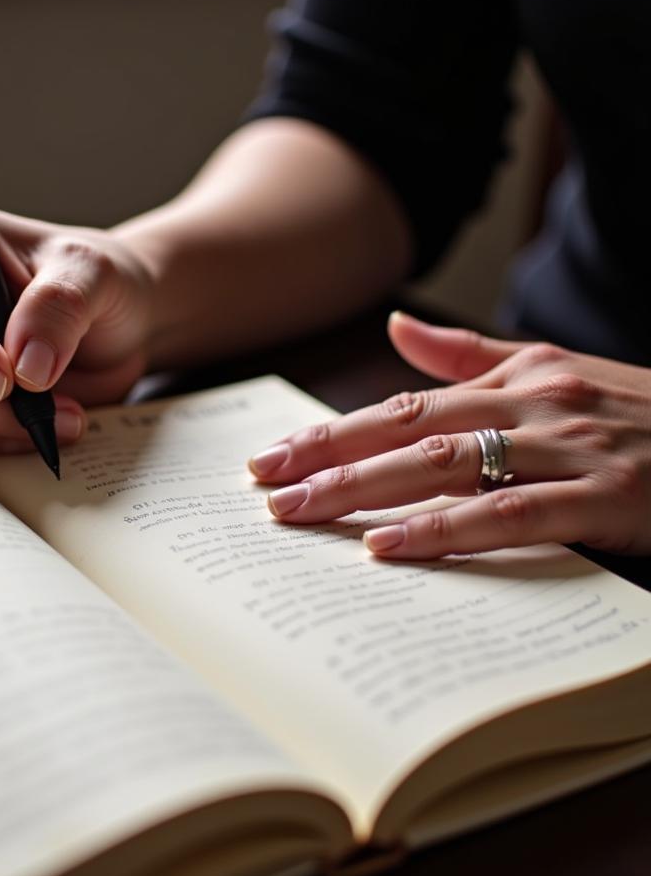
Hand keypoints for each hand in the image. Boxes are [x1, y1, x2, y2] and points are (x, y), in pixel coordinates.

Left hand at [248, 312, 650, 558]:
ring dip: (365, 490)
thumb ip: (472, 356)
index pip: (401, 407)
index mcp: (517, 377)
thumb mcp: (556, 371)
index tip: (271, 457)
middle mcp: (533, 403)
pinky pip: (510, 513)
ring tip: (302, 513)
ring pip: (445, 466)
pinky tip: (391, 545)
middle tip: (263, 488)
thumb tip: (396, 330)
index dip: (330, 433)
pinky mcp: (605, 495)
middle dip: (327, 460)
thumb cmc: (645, 415)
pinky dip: (446, 528)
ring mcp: (569, 447)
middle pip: (407, 432)